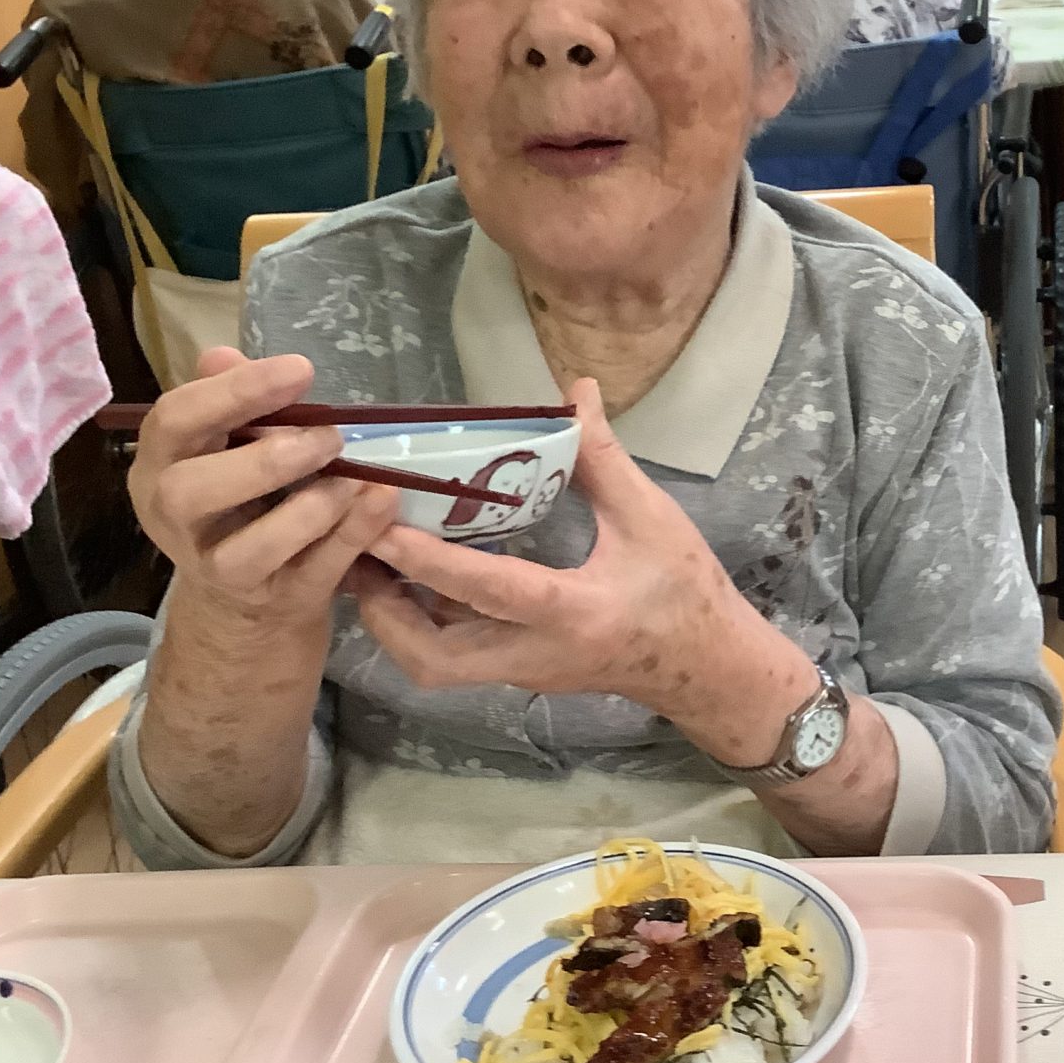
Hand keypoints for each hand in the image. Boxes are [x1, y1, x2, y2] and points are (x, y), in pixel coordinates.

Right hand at [129, 346, 399, 629]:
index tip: (300, 371)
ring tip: (353, 475)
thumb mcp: (228, 447)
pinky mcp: (277, 600)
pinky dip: (353, 533)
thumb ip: (231, 401)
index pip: (173, 421)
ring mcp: (221, 570)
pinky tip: (380, 498)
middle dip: (266, 459)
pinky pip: (315, 570)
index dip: (235, 392)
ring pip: (251, 547)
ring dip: (312, 507)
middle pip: (190, 491)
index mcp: (159, 465)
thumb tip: (223, 354)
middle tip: (328, 434)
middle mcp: (174, 521)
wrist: (248, 598)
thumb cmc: (240, 500)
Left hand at [353, 380, 795, 722]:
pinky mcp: (519, 672)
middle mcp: (534, 655)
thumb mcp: (650, 517)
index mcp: (573, 613)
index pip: (489, 590)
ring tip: (367, 557)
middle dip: (384, 609)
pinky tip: (406, 574)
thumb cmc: (684, 589)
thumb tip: (577, 390)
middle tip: (355, 548)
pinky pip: (453, 655)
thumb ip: (603, 457)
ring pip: (433, 665)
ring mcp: (522, 671)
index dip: (429, 559)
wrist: (707, 666)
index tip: (379, 522)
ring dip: (392, 619)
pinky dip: (419, 620)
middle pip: (435, 658)